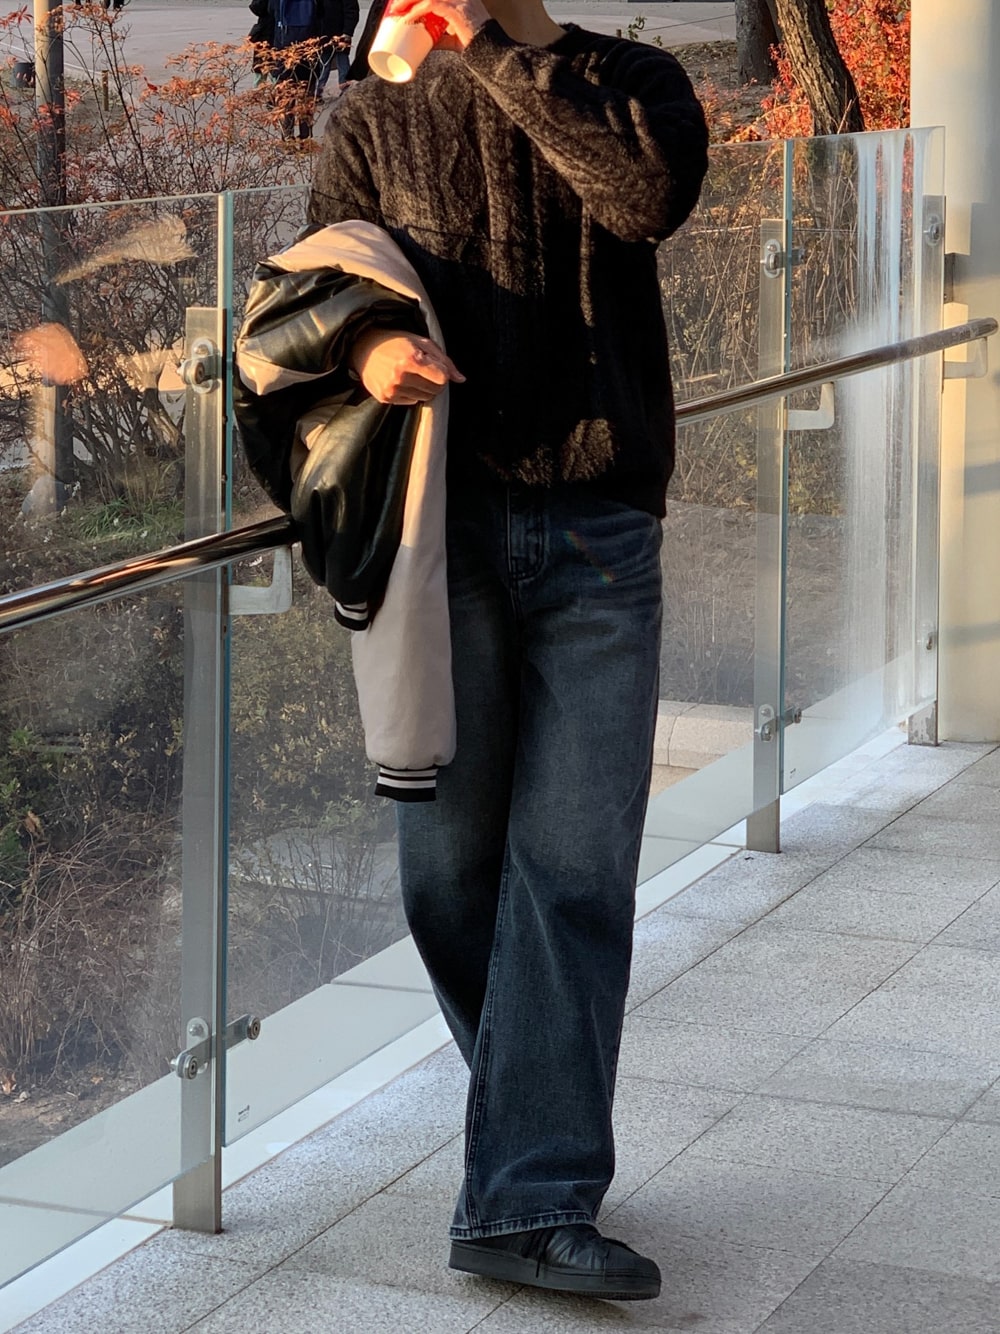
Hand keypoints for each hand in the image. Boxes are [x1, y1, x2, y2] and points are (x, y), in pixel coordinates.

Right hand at [349, 329, 464, 404]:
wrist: (364, 347)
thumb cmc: (397, 342)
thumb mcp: (422, 343)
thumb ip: (445, 361)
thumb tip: (461, 379)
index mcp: (411, 360)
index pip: (442, 379)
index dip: (442, 372)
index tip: (435, 366)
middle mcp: (400, 377)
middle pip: (435, 391)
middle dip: (434, 382)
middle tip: (424, 370)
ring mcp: (391, 389)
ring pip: (424, 398)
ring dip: (423, 388)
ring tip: (411, 374)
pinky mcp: (385, 398)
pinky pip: (410, 402)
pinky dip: (411, 393)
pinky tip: (401, 381)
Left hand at [388, 0, 489, 50]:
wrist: (489, 51)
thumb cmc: (474, 43)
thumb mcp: (453, 38)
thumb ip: (440, 38)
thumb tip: (425, 45)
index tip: (402, 3)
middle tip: (395, 6)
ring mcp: (457, 0)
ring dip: (409, 0)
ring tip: (396, 10)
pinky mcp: (455, 10)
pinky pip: (431, 4)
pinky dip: (417, 11)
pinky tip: (408, 17)